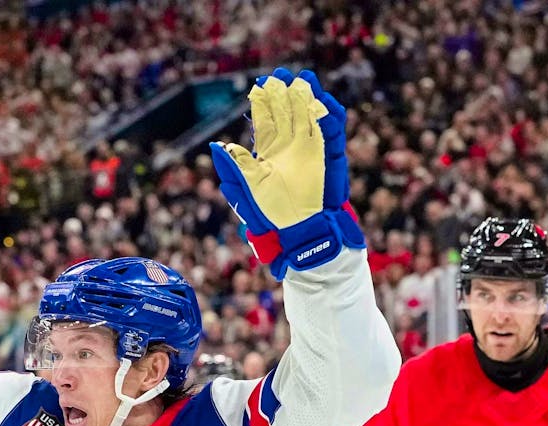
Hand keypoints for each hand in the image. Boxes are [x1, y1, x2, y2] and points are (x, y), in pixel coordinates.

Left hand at [210, 67, 363, 279]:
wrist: (301, 229)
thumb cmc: (273, 213)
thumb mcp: (250, 189)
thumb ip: (236, 167)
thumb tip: (216, 147)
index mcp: (269, 151)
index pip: (266, 120)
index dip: (264, 103)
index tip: (259, 85)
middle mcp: (290, 147)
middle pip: (288, 113)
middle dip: (284, 93)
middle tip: (280, 74)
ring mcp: (310, 149)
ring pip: (309, 117)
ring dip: (308, 99)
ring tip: (304, 79)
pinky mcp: (328, 157)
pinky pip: (331, 133)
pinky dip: (329, 117)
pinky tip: (324, 103)